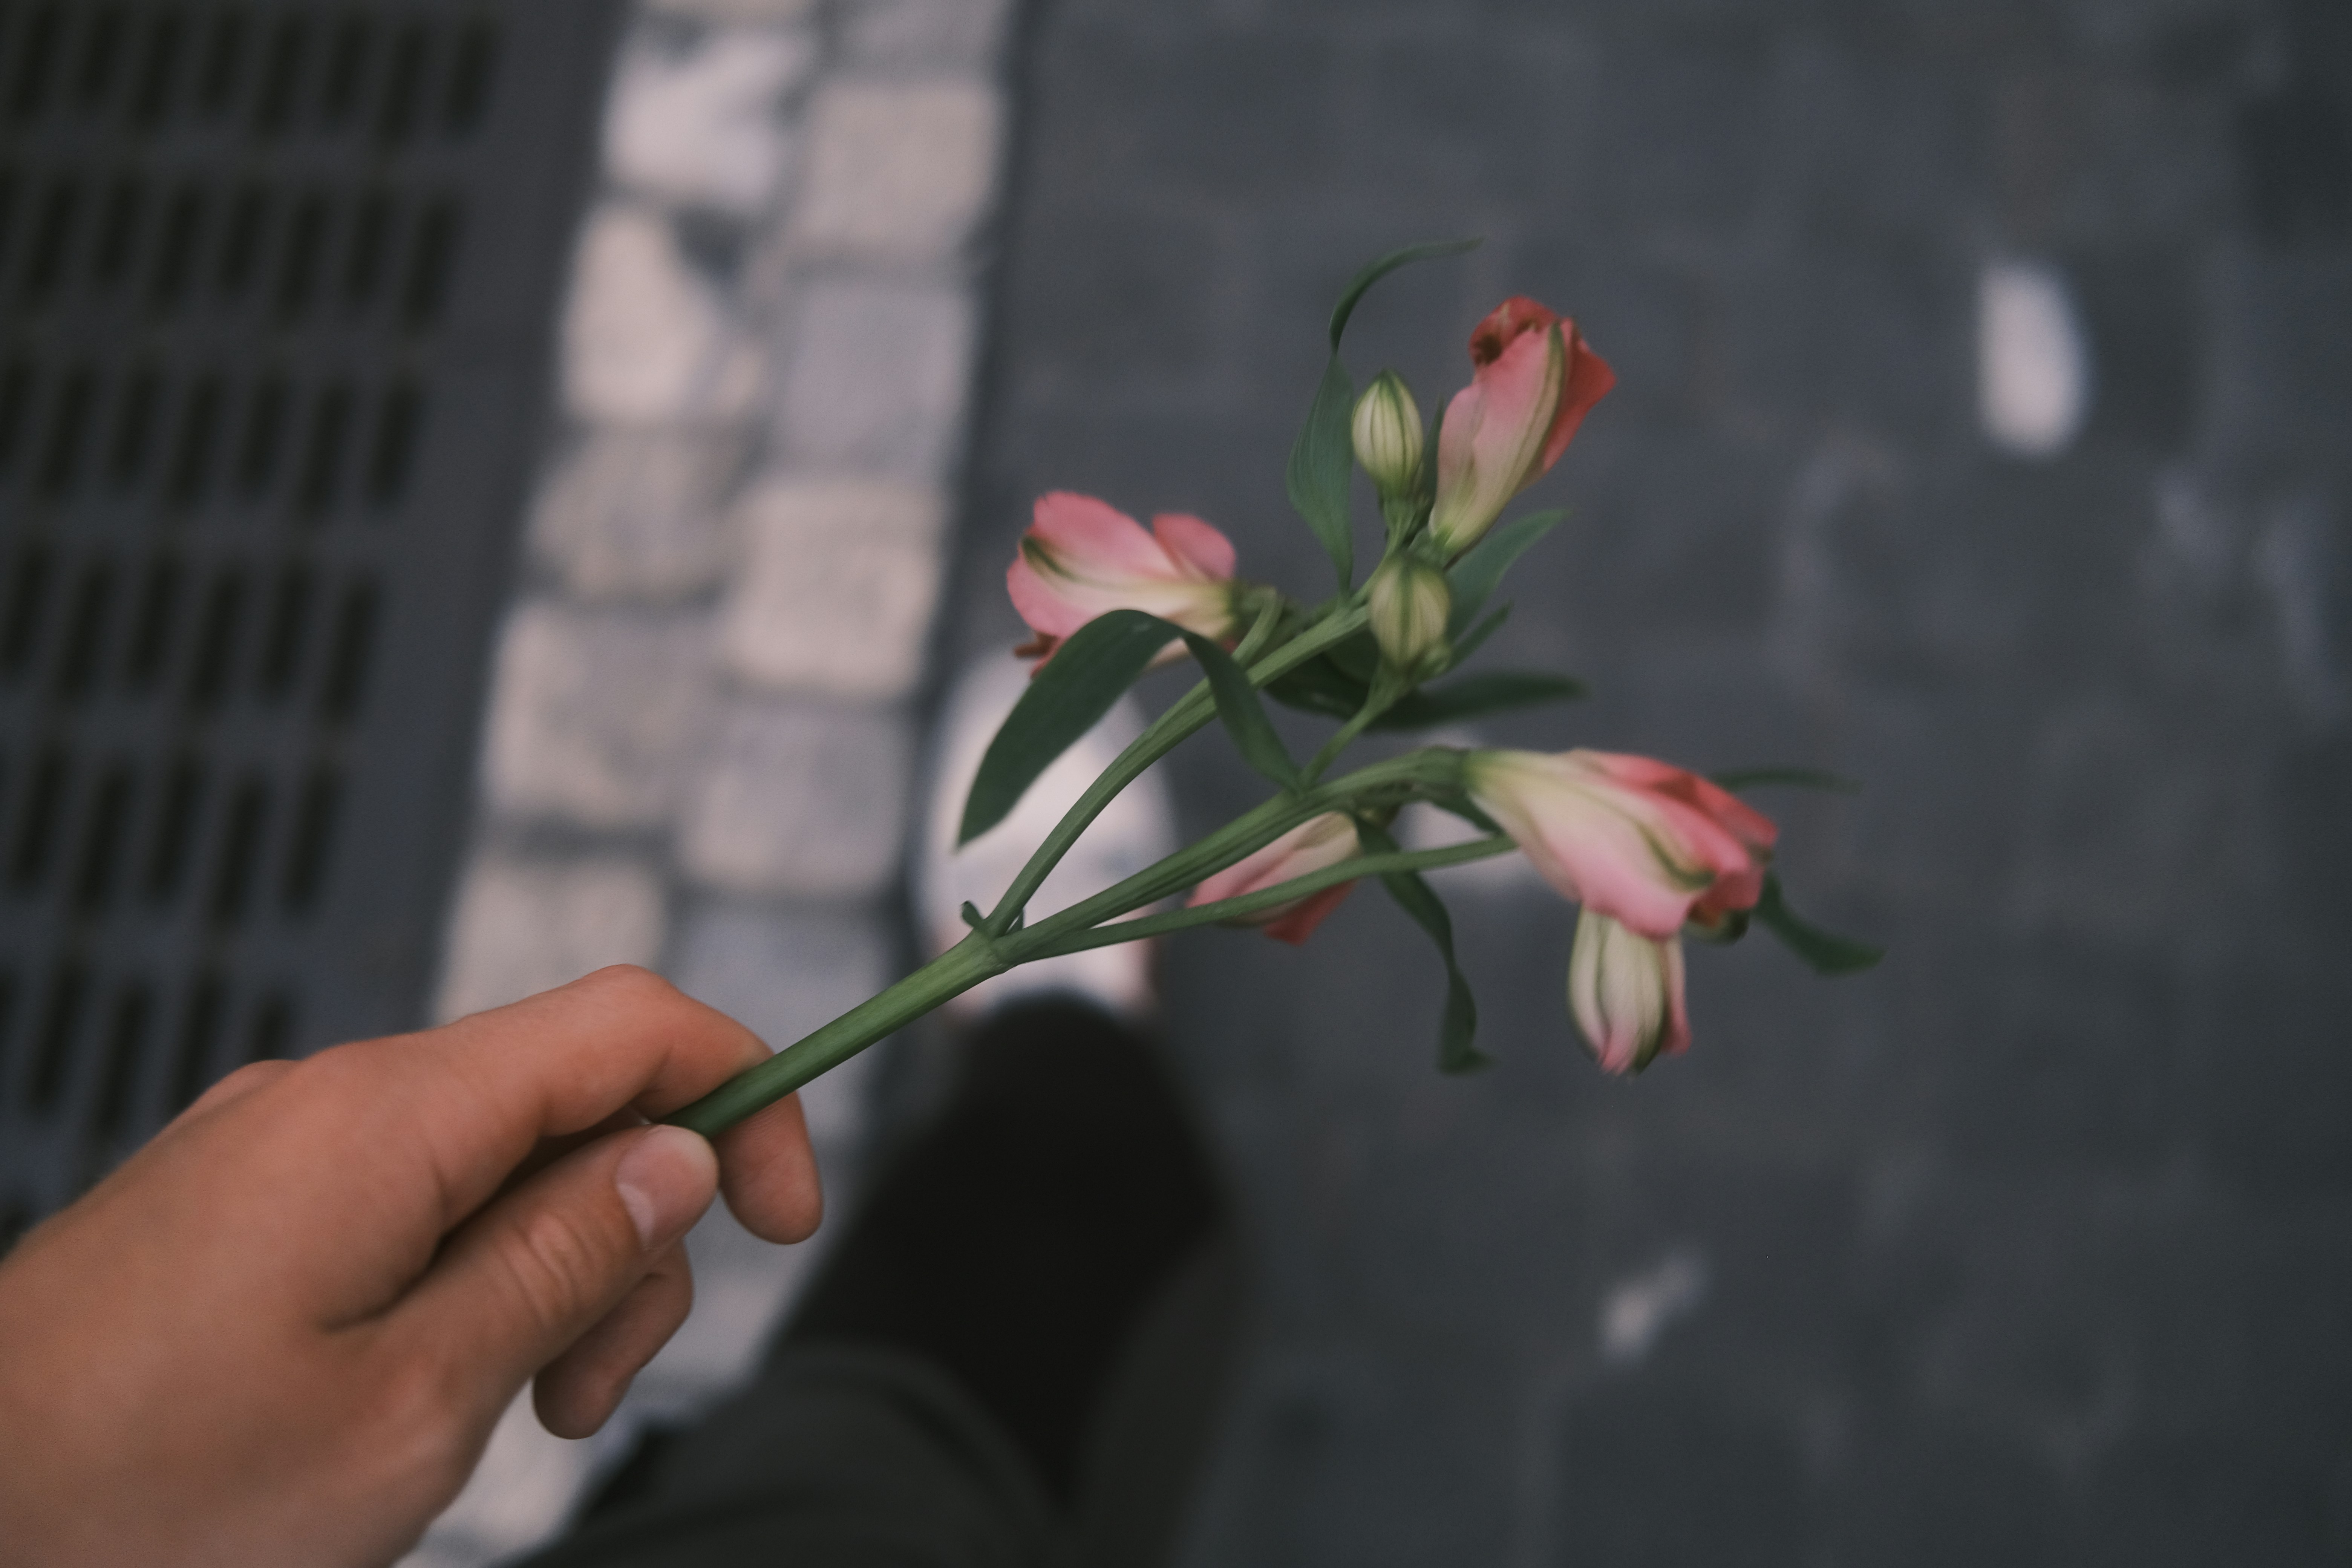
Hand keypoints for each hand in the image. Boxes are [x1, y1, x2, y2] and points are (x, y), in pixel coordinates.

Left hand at [0, 966, 820, 1567]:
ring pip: (493, 1164)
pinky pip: (408, 1200)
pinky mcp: (243, 1200)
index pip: (631, 1022)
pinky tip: (426, 1389)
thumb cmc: (139, 1496)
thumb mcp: (411, 1404)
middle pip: (570, 1104)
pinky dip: (463, 1282)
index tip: (786, 1216)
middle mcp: (334, 1100)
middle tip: (591, 1396)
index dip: (744, 1093)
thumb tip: (677, 1158)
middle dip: (631, 1239)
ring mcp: (280, 1146)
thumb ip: (561, 1263)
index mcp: (386, 1119)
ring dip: (546, 1278)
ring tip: (509, 1416)